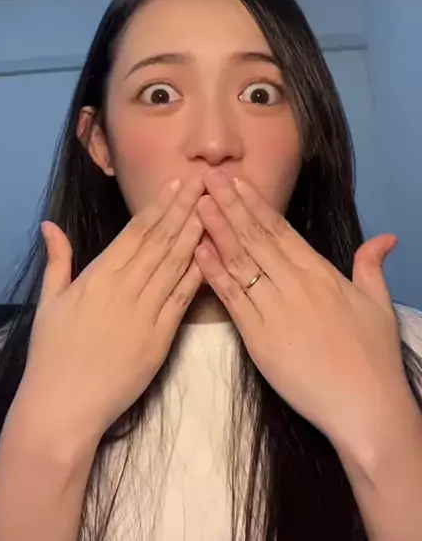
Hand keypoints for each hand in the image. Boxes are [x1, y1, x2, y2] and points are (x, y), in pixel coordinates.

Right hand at [15, 175, 204, 457]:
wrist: (63, 406)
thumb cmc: (51, 353)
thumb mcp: (48, 302)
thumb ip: (57, 260)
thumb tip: (50, 224)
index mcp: (98, 275)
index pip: (136, 232)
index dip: (160, 206)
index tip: (178, 184)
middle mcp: (124, 288)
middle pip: (161, 241)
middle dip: (184, 210)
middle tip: (206, 183)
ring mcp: (145, 313)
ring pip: (175, 265)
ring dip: (196, 236)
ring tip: (214, 209)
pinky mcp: (160, 338)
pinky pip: (182, 300)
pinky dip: (198, 276)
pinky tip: (214, 257)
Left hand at [194, 168, 412, 452]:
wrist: (365, 406)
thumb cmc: (373, 357)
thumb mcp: (378, 305)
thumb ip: (370, 267)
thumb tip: (385, 237)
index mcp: (320, 273)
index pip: (281, 230)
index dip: (255, 204)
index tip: (235, 181)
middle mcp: (295, 284)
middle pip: (256, 238)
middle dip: (229, 205)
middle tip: (206, 177)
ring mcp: (274, 310)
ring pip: (240, 262)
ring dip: (216, 231)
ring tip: (196, 204)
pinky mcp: (258, 338)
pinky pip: (232, 299)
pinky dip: (214, 273)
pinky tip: (198, 251)